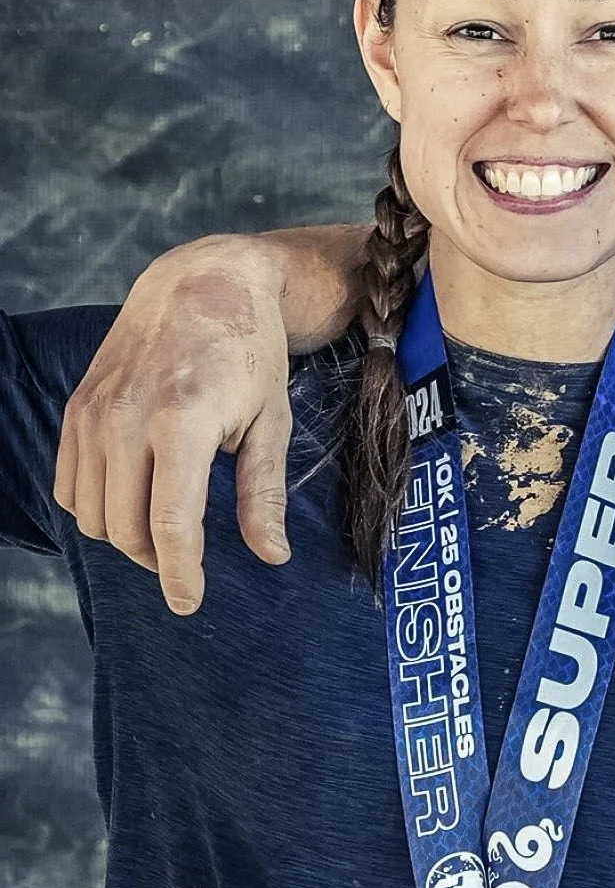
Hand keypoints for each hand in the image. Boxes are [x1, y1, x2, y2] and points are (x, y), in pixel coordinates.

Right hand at [55, 240, 297, 615]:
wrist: (201, 283)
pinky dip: (95, 508)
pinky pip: (69, 486)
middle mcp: (126, 418)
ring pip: (92, 514)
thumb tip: (270, 556)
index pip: (168, 524)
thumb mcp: (272, 419)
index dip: (178, 574)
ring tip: (165, 529)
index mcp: (181, 422)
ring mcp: (93, 414)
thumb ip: (263, 492)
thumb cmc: (249, 351)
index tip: (189, 604)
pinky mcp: (76, 409)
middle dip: (157, 559)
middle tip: (188, 561)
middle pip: (125, 529)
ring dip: (125, 536)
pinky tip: (132, 499)